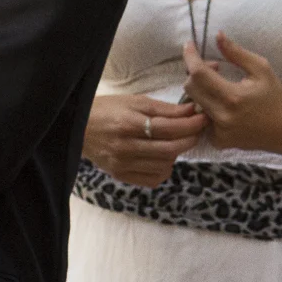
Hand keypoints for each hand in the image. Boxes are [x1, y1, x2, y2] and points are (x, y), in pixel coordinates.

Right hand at [83, 93, 206, 186]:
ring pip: (164, 165)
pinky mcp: (121, 176)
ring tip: (175, 141)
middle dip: (189, 139)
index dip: (190, 124)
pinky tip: (161, 157)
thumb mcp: (134, 101)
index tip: (203, 118)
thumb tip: (191, 111)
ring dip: (177, 153)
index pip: (168, 128)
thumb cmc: (107, 109)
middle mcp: (126, 147)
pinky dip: (164, 169)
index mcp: (129, 124)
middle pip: (170, 149)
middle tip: (197, 131)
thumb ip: (163, 109)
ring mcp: (123, 164)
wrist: (78, 127)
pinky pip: (153, 179)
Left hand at [183, 32, 281, 154]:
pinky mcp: (218, 141)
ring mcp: (218, 132)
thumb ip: (236, 52)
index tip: (189, 45)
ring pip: (194, 103)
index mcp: (233, 97)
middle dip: (196, 73)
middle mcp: (222, 116)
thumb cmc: (276, 96)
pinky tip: (224, 105)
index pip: (198, 73)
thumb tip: (217, 35)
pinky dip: (208, 108)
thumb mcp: (261, 69)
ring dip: (202, 90)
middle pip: (190, 88)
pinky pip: (202, 119)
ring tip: (222, 87)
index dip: (190, 57)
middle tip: (215, 68)